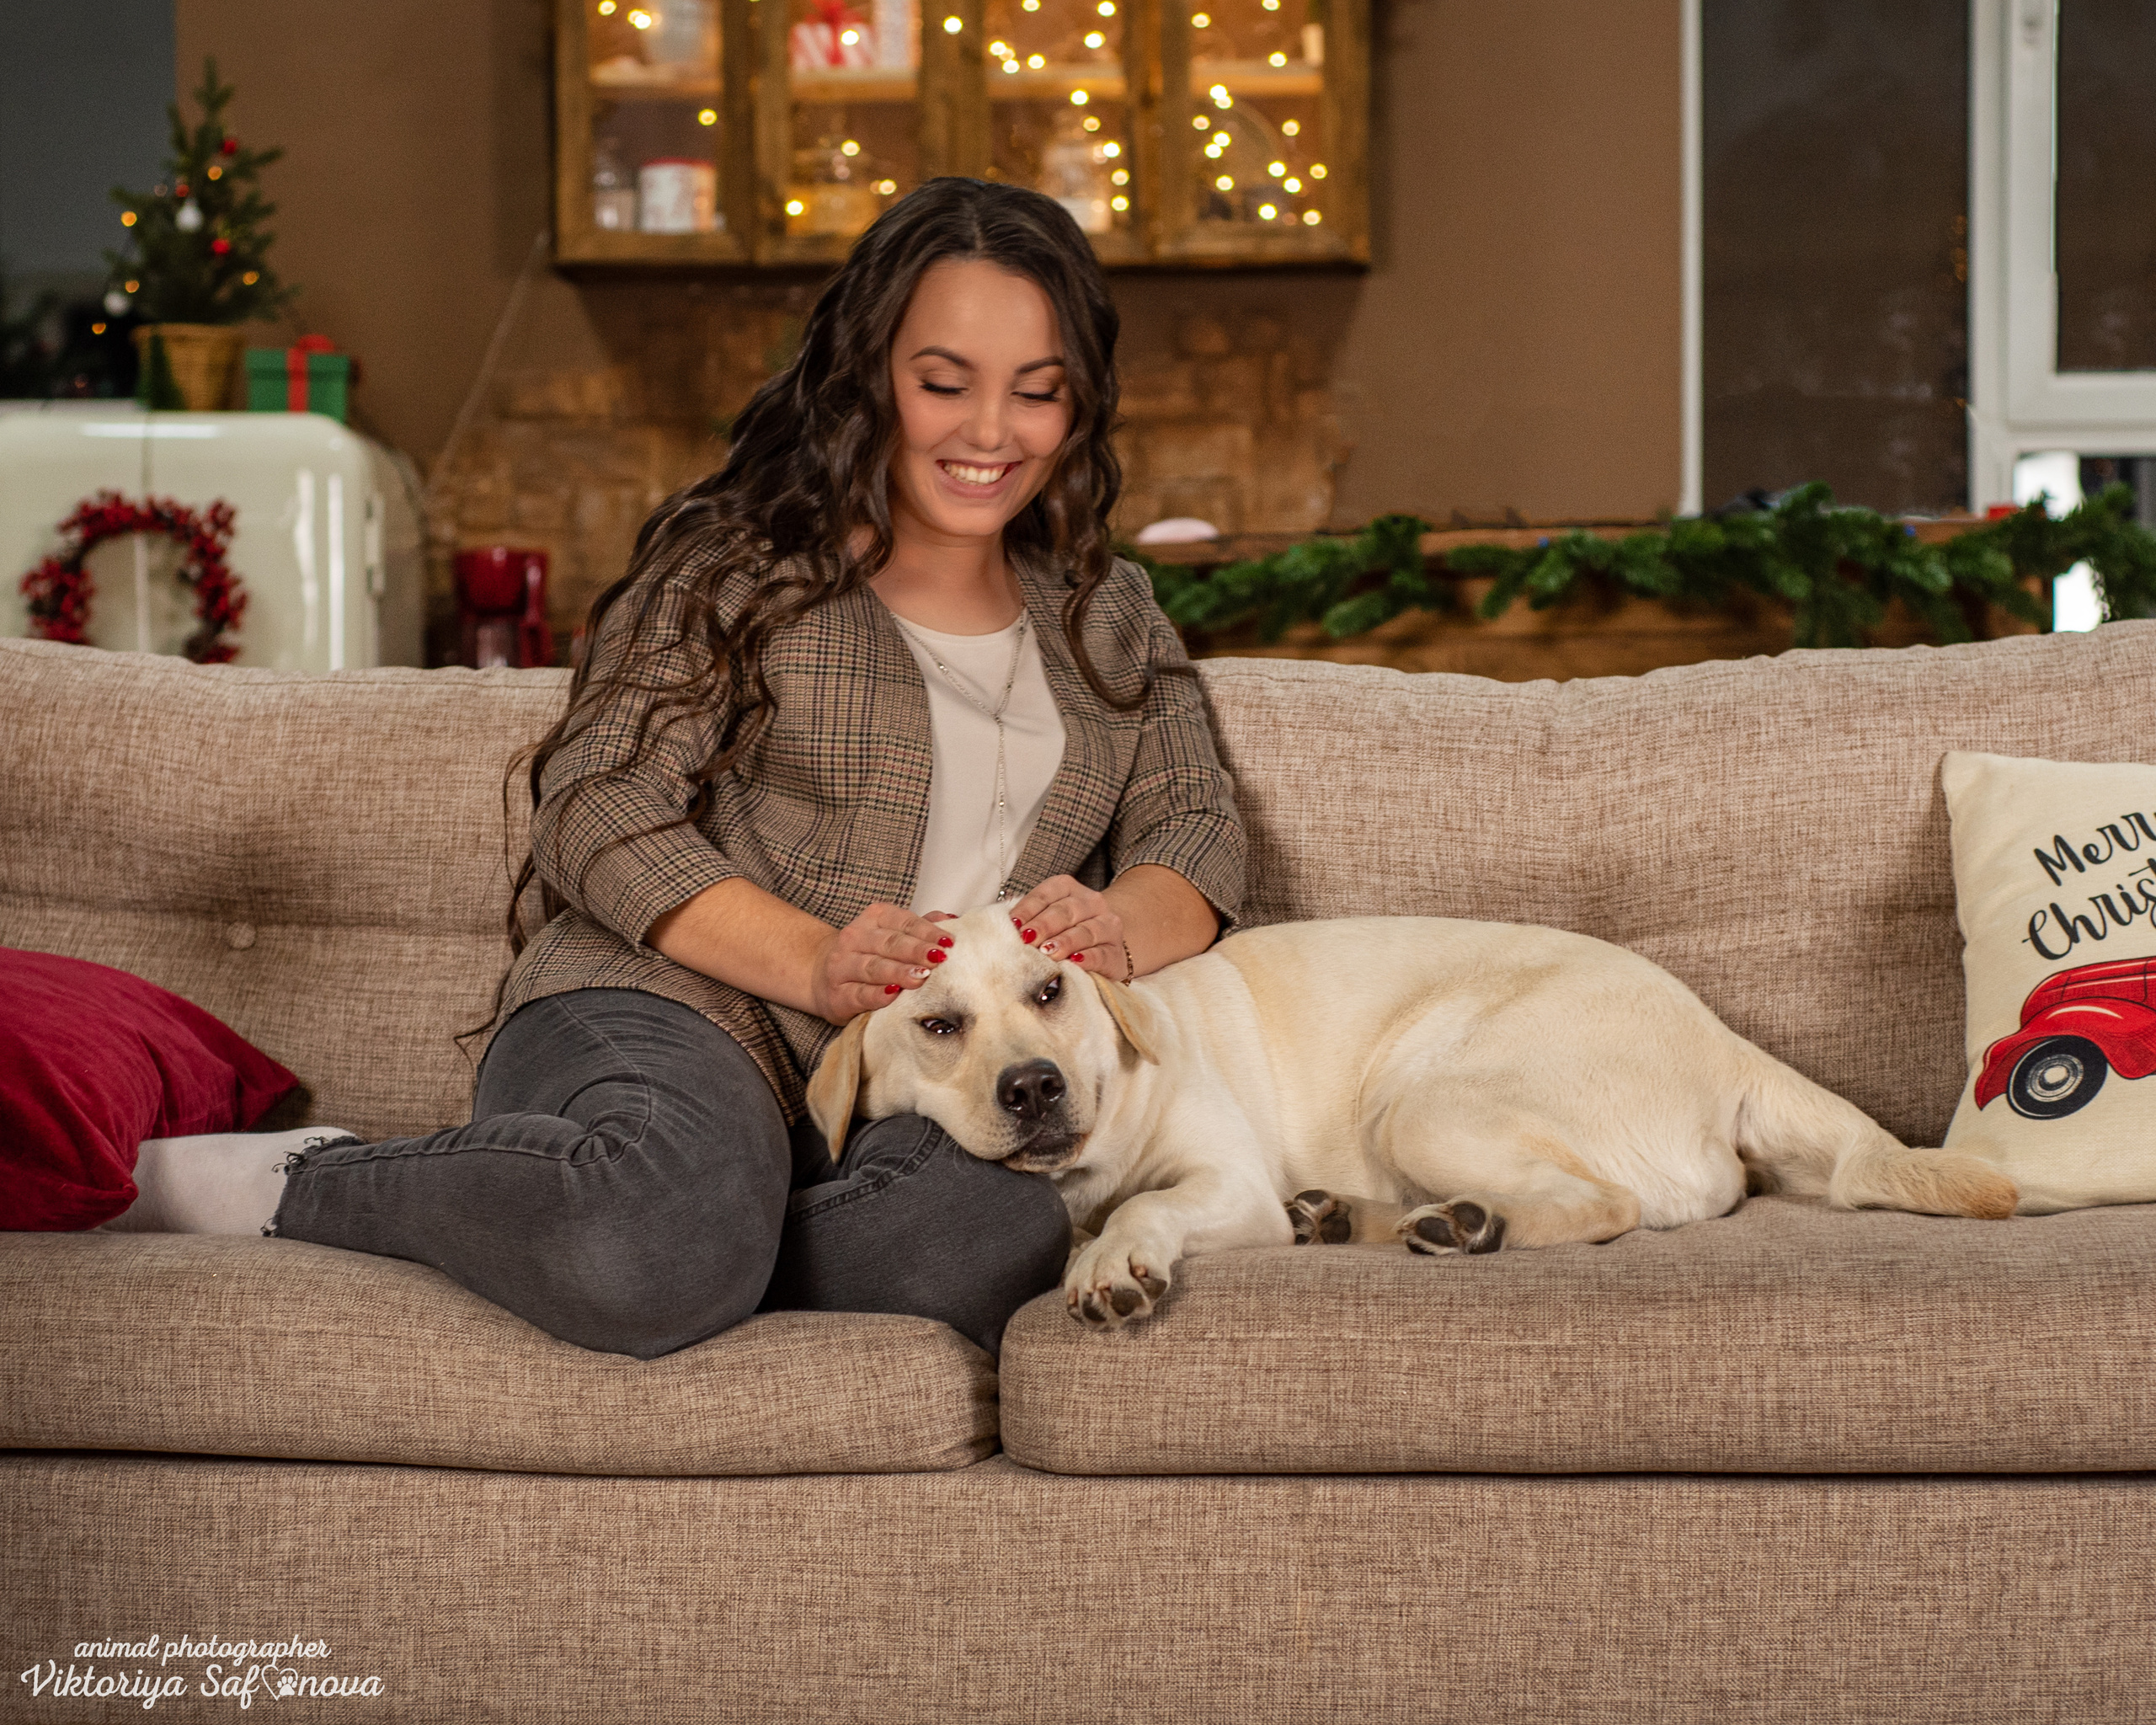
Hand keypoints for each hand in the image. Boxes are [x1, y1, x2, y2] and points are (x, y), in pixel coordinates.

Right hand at [810, 902, 954, 1025]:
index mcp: (874, 918)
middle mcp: (855, 938)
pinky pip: (858, 994)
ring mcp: (842, 966)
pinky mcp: (837, 994)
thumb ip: (920, 927)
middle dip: (916, 951)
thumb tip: (952, 920)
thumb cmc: (868, 954)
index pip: (904, 922)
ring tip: (921, 977)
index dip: (927, 932)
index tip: (949, 943)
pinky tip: (892, 995)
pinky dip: (876, 995)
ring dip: (899, 972)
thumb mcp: (892, 934)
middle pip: (889, 943)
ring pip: (873, 968)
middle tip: (938, 959)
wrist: (822, 975)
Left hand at [1006, 874, 1130, 981]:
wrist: (1105, 946)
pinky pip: (1102, 954)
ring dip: (1065, 942)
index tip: (1013, 924)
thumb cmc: (1065, 932)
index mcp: (1069, 889)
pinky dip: (1088, 958)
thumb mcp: (1047, 920)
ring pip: (1086, 931)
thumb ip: (1027, 921)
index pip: (1047, 894)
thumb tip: (1000, 927)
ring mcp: (1108, 927)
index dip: (1029, 908)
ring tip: (1047, 952)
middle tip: (1027, 939)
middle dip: (1044, 925)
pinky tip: (1074, 963)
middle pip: (1066, 911)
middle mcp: (1092, 903)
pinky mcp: (1116, 953)